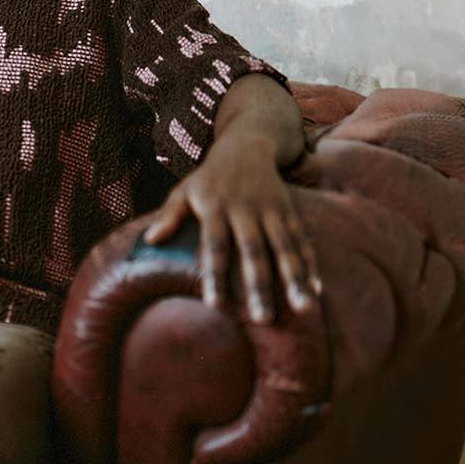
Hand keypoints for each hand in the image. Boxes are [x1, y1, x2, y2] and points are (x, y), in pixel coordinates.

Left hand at [141, 143, 320, 323]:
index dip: (215, 274)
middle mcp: (245, 209)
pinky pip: (301, 239)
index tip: (215, 305)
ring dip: (294, 278)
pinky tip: (315, 289)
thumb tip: (149, 240)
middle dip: (259, 285)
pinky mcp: (289, 210)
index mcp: (215, 207)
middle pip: (253, 250)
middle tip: (263, 318)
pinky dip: (309, 263)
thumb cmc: (209, 177)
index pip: (214, 245)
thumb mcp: (184, 190)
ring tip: (303, 307)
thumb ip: (169, 215)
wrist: (246, 145)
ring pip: (284, 246)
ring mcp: (271, 209)